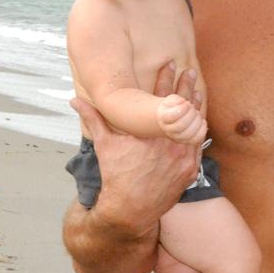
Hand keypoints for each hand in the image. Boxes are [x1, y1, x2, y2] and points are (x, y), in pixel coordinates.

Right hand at [70, 64, 201, 231]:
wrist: (130, 210)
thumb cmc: (115, 175)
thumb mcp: (104, 145)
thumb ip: (93, 118)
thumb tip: (74, 100)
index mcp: (149, 131)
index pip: (161, 96)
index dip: (165, 77)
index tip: (169, 63)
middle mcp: (169, 142)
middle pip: (182, 107)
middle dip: (184, 86)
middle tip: (188, 71)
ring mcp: (183, 157)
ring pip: (194, 124)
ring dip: (195, 106)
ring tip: (196, 90)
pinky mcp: (190, 169)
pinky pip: (198, 144)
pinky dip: (197, 130)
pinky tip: (199, 119)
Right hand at [156, 94, 207, 144]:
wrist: (166, 121)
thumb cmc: (170, 107)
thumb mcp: (171, 99)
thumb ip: (177, 99)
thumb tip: (183, 101)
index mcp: (163, 117)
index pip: (172, 115)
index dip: (182, 108)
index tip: (186, 102)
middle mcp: (168, 130)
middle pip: (181, 125)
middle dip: (191, 113)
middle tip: (191, 107)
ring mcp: (177, 137)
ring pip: (188, 133)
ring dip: (196, 121)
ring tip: (196, 113)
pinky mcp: (186, 141)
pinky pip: (195, 139)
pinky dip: (202, 130)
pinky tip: (202, 122)